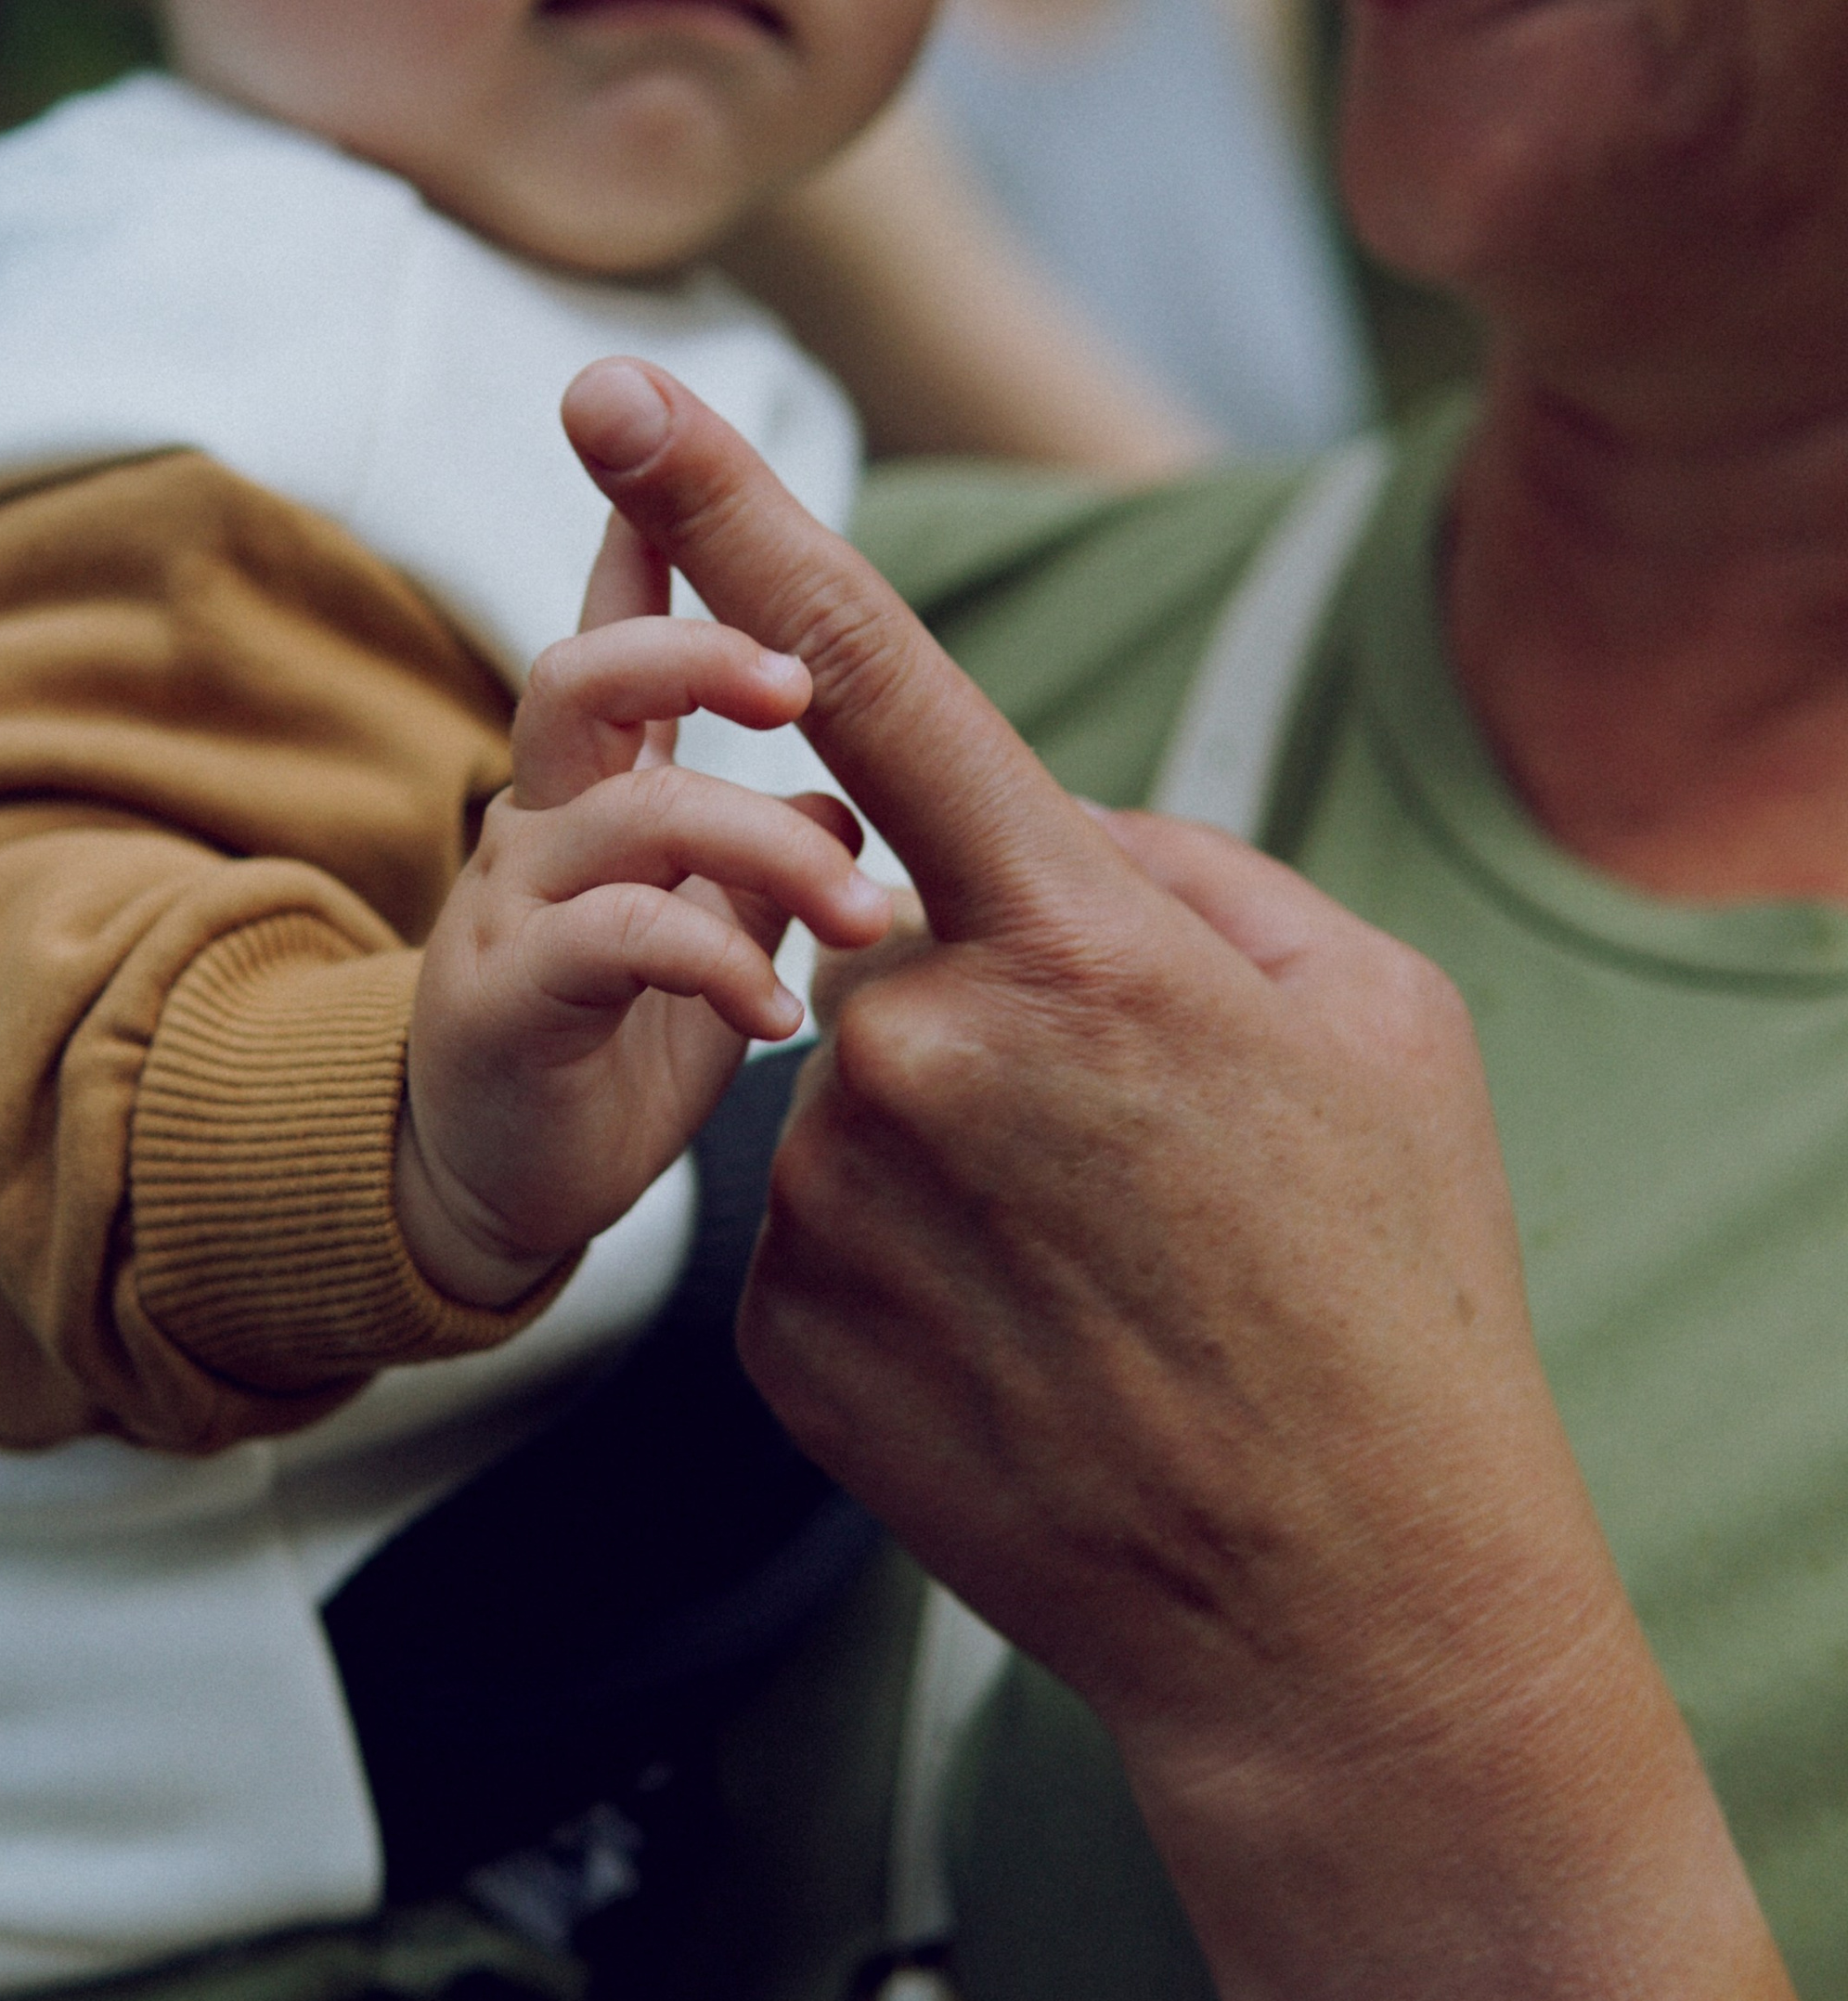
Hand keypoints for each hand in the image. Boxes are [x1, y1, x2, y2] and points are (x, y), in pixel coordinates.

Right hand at [395, 513, 889, 1308]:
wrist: (500, 1186)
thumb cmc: (621, 1036)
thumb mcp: (714, 920)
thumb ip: (770, 848)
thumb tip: (849, 802)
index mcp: (600, 780)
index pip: (618, 623)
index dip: (645, 527)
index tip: (663, 426)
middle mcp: (539, 817)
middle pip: (583, 673)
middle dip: (694, 650)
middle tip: (805, 687)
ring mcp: (510, 906)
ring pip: (628, 811)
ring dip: (765, 845)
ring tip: (865, 916)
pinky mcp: (502, 1003)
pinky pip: (611, 942)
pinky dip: (716, 964)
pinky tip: (784, 1014)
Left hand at [557, 358, 1592, 1769]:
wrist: (1338, 1611)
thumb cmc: (1389, 1288)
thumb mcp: (1375, 1013)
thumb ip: (1186, 867)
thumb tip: (1045, 832)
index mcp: (1081, 936)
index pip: (872, 673)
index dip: (731, 511)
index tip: (611, 389)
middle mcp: (919, 1047)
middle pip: (897, 934)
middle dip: (997, 1008)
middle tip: (1153, 1170)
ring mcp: (833, 1199)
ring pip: (861, 1091)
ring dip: (961, 1154)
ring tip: (1104, 1285)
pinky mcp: (780, 1328)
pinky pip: (823, 1227)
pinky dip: (913, 1266)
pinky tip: (1026, 1355)